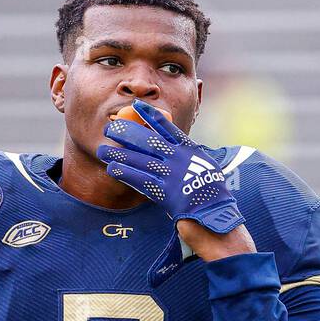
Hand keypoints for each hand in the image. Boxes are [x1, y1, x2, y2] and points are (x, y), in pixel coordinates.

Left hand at [97, 101, 246, 236]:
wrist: (217, 213)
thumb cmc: (212, 192)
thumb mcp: (205, 166)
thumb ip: (189, 156)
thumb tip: (176, 149)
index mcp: (189, 148)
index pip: (167, 127)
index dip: (149, 116)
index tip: (136, 107)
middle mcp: (179, 158)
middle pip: (148, 140)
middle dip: (127, 133)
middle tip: (109, 128)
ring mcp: (171, 175)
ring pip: (140, 159)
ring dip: (119, 154)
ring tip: (102, 149)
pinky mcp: (165, 193)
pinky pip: (141, 180)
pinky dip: (126, 174)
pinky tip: (112, 169)